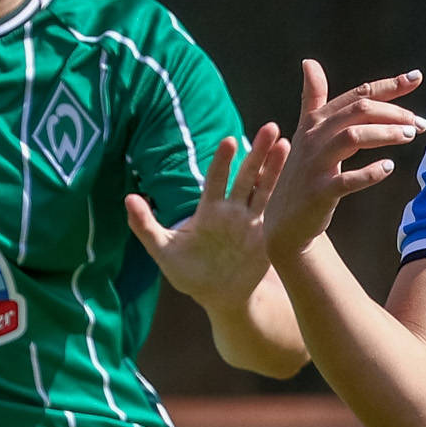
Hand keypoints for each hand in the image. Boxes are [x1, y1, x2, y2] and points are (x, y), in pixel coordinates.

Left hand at [124, 129, 281, 315]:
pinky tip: (297, 178)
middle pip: (246, 175)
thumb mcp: (163, 250)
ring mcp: (251, 221)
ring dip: (275, 167)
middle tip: (270, 128)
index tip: (229, 142)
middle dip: (257, 153)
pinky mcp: (266, 236)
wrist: (218, 298)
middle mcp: (232, 210)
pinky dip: (286, 196)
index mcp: (209, 210)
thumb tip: (128, 197)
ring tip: (287, 143)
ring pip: (265, 188)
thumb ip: (145, 225)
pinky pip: (276, 212)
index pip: (216, 179)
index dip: (223, 161)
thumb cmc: (188, 275)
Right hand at [261, 60, 425, 258]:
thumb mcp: (306, 134)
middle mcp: (314, 137)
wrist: (283, 220)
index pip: (357, 95)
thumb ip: (313, 99)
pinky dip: (370, 173)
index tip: (416, 78)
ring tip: (410, 136)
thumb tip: (309, 62)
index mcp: (316, 121)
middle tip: (419, 123)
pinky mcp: (319, 192)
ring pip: (352, 137)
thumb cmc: (303, 173)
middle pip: (357, 111)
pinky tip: (389, 167)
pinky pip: (347, 180)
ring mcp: (315, 164)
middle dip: (392, 112)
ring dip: (384, 133)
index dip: (388, 85)